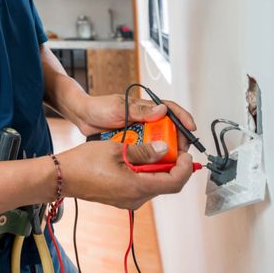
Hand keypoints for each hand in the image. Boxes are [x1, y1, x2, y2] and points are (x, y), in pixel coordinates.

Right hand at [57, 140, 193, 209]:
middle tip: (171, 145)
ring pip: (153, 183)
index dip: (185, 167)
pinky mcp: (121, 197)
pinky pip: (141, 185)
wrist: (61, 177)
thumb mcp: (116, 149)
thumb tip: (164, 148)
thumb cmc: (84, 163)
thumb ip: (143, 150)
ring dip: (158, 166)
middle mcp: (135, 198)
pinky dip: (145, 171)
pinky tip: (137, 156)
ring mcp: (128, 200)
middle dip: (172, 164)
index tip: (186, 153)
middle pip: (165, 183)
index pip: (174, 182)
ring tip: (152, 147)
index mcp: (137, 187)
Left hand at [75, 94, 197, 150]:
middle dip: (178, 141)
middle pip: (170, 131)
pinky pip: (146, 153)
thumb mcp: (118, 107)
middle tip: (181, 153)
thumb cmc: (99, 108)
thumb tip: (162, 110)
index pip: (171, 110)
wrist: (82, 118)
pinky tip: (154, 166)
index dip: (183, 119)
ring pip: (159, 145)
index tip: (191, 129)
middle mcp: (146, 121)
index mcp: (146, 109)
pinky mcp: (133, 145)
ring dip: (165, 153)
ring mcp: (140, 134)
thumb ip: (139, 110)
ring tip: (170, 162)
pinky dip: (151, 159)